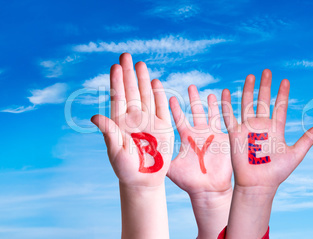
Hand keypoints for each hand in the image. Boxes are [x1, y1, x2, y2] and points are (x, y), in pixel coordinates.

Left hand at [91, 53, 173, 186]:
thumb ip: (108, 132)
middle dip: (128, 74)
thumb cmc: (126, 169)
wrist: (144, 180)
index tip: (115, 66)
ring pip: (145, 95)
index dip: (116, 82)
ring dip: (143, 80)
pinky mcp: (163, 126)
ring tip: (140, 64)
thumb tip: (94, 116)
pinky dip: (158, 95)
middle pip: (131, 91)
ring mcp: (149, 121)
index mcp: (120, 122)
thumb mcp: (115, 151)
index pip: (118, 97)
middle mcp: (134, 118)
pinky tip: (155, 82)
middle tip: (126, 55)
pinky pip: (160, 107)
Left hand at [167, 85, 231, 238]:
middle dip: (193, 98)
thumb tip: (139, 153)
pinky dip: (226, 107)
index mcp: (185, 136)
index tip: (170, 95)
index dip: (175, 107)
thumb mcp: (170, 168)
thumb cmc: (188, 181)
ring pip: (211, 113)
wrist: (208, 190)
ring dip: (210, 102)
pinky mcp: (224, 138)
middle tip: (191, 86)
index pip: (178, 117)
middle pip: (195, 111)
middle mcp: (198, 133)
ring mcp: (211, 135)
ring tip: (210, 92)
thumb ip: (156, 156)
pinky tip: (226, 94)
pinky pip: (225, 120)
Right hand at [222, 69, 312, 190]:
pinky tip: (226, 92)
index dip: (282, 94)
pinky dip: (227, 105)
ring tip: (250, 76)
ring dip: (248, 91)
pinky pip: (229, 117)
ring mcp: (248, 129)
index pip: (280, 107)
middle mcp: (262, 126)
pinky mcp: (235, 134)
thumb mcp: (295, 155)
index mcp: (276, 129)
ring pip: (247, 105)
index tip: (285, 81)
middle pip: (263, 101)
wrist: (258, 184)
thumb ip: (306, 140)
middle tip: (267, 71)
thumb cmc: (276, 173)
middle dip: (265, 86)